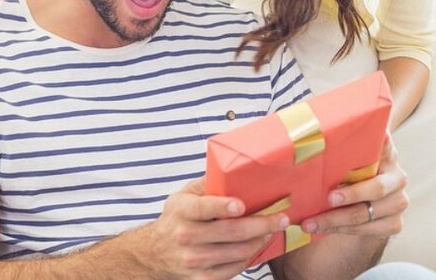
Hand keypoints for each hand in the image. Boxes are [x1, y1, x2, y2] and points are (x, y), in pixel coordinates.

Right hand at [140, 178, 290, 279]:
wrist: (154, 254)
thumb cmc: (176, 219)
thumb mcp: (183, 196)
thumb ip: (206, 184)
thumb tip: (234, 167)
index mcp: (182, 210)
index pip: (203, 208)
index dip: (222, 206)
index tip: (241, 205)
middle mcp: (186, 235)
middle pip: (231, 232)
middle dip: (261, 225)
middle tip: (281, 218)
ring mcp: (193, 259)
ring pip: (238, 252)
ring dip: (260, 241)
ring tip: (272, 231)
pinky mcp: (201, 278)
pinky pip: (234, 269)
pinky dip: (249, 258)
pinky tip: (256, 247)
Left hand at [299, 134, 408, 237]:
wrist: (362, 189)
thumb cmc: (350, 162)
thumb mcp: (348, 148)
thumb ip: (343, 135)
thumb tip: (320, 115)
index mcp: (388, 154)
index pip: (384, 149)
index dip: (374, 147)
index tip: (359, 154)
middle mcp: (398, 178)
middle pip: (376, 189)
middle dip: (351, 195)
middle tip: (328, 198)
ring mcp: (399, 203)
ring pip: (367, 215)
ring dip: (335, 221)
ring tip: (309, 223)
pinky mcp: (394, 223)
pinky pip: (367, 231)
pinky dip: (341, 231)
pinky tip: (320, 230)